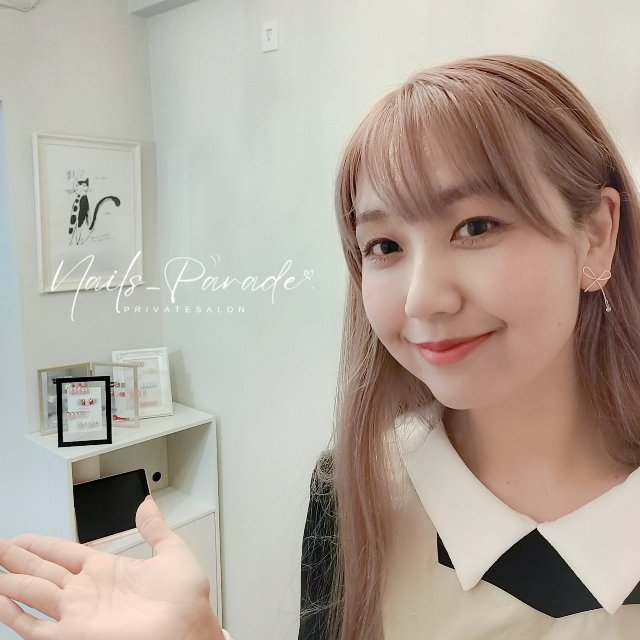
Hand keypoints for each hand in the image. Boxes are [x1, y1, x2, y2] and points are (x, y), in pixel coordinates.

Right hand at [0, 496, 224, 639]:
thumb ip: (154, 529)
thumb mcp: (171, 552)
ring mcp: (78, 613)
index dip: (42, 546)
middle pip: (43, 571)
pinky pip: (34, 626)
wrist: (187, 628)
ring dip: (11, 582)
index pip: (65, 554)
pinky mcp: (73, 634)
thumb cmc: (185, 599)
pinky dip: (14, 616)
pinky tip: (1, 602)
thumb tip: (147, 504)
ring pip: (34, 593)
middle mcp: (88, 591)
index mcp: (108, 570)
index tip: (23, 538)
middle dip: (18, 559)